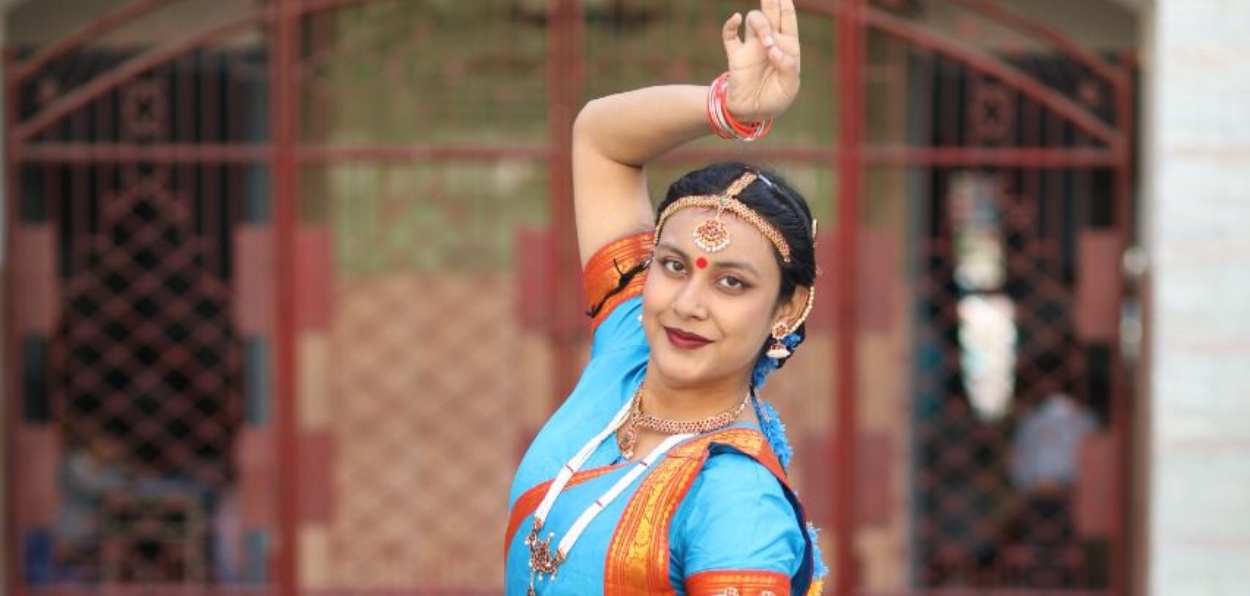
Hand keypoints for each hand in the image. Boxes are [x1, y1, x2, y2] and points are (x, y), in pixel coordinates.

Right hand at [721, 0, 800, 121]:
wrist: (752, 113)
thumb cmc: (776, 99)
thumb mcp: (789, 87)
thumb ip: (787, 67)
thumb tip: (773, 49)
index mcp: (787, 46)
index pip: (788, 19)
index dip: (786, 5)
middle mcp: (770, 41)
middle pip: (771, 13)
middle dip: (771, 1)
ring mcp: (752, 46)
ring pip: (753, 20)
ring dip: (760, 23)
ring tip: (766, 42)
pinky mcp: (736, 55)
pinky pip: (730, 35)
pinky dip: (730, 25)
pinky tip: (735, 19)